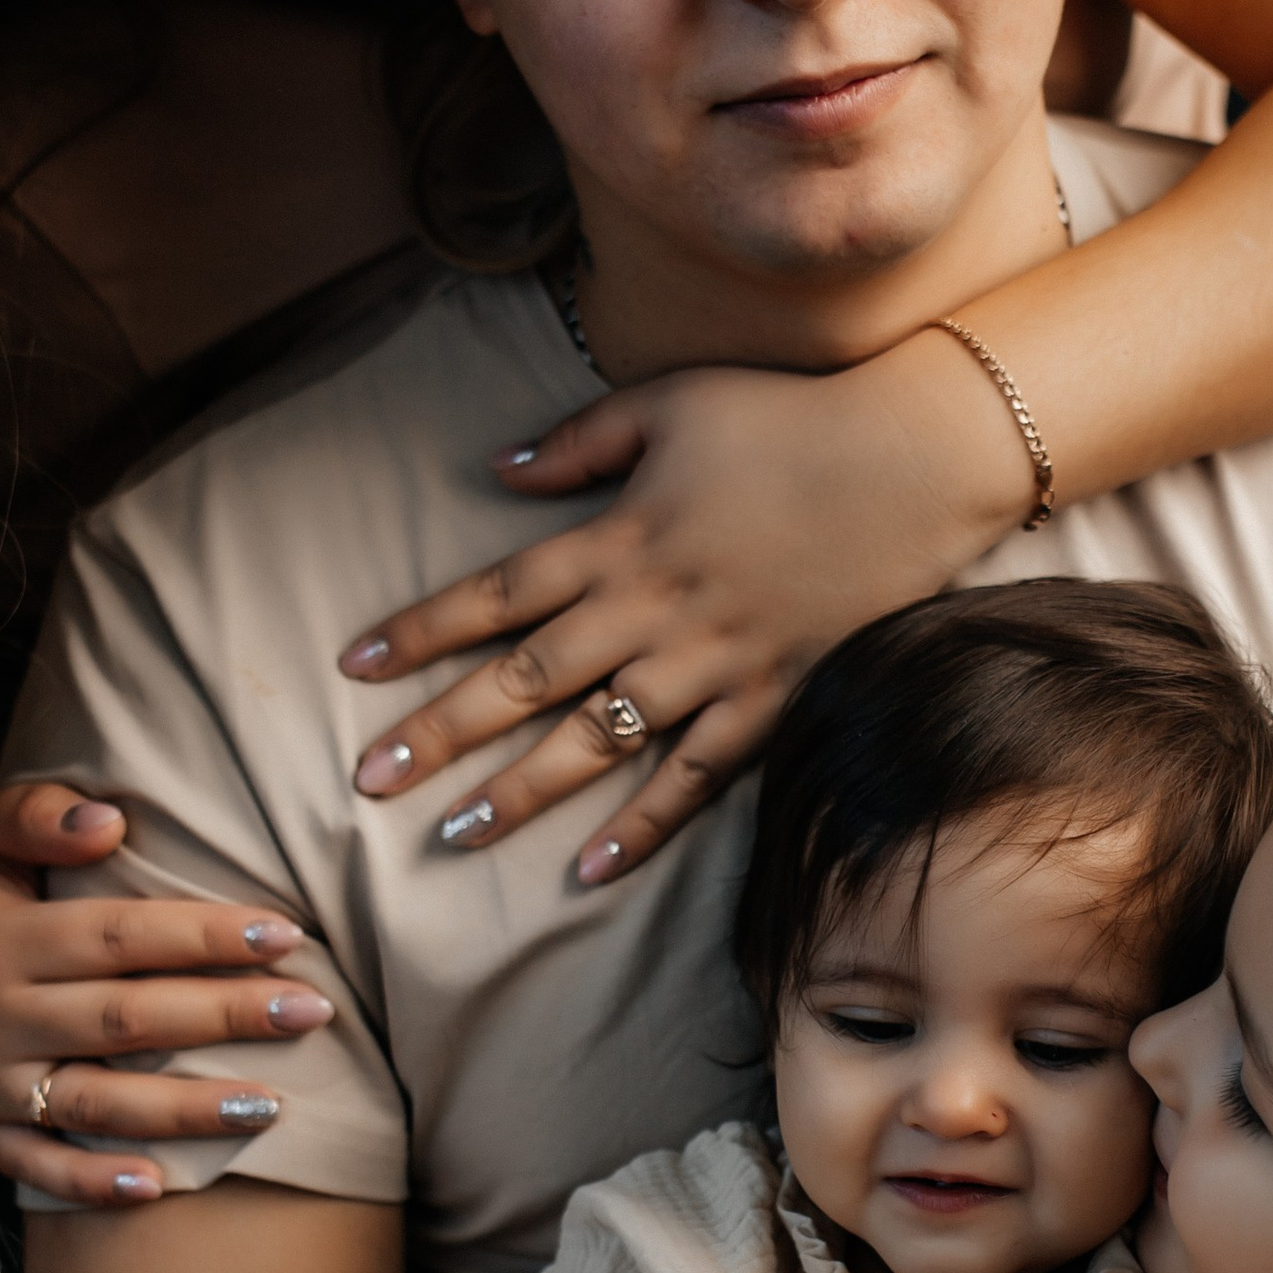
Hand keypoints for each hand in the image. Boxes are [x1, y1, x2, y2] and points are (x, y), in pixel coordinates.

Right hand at [0, 787, 334, 1204]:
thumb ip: (36, 813)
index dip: (204, 937)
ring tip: (271, 1105)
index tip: (284, 935)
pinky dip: (89, 1182)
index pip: (120, 938)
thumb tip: (110, 822)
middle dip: (226, 1017)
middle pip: (126, 1021)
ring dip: (185, 1110)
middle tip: (312, 1010)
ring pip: (96, 1103)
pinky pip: (32, 1167)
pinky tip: (158, 1186)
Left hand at [337, 343, 1018, 880]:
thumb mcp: (672, 402)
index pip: (497, 592)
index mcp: (621, 536)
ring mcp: (713, 663)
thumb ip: (579, 440)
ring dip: (523, 791)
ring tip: (456, 834)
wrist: (917, 460)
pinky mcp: (771, 699)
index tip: (355, 668)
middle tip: (368, 782)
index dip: (421, 630)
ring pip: (598, 740)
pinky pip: (697, 777)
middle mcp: (654, 609)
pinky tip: (590, 869)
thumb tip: (493, 470)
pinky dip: (644, 825)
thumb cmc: (792, 419)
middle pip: (525, 681)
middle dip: (440, 731)